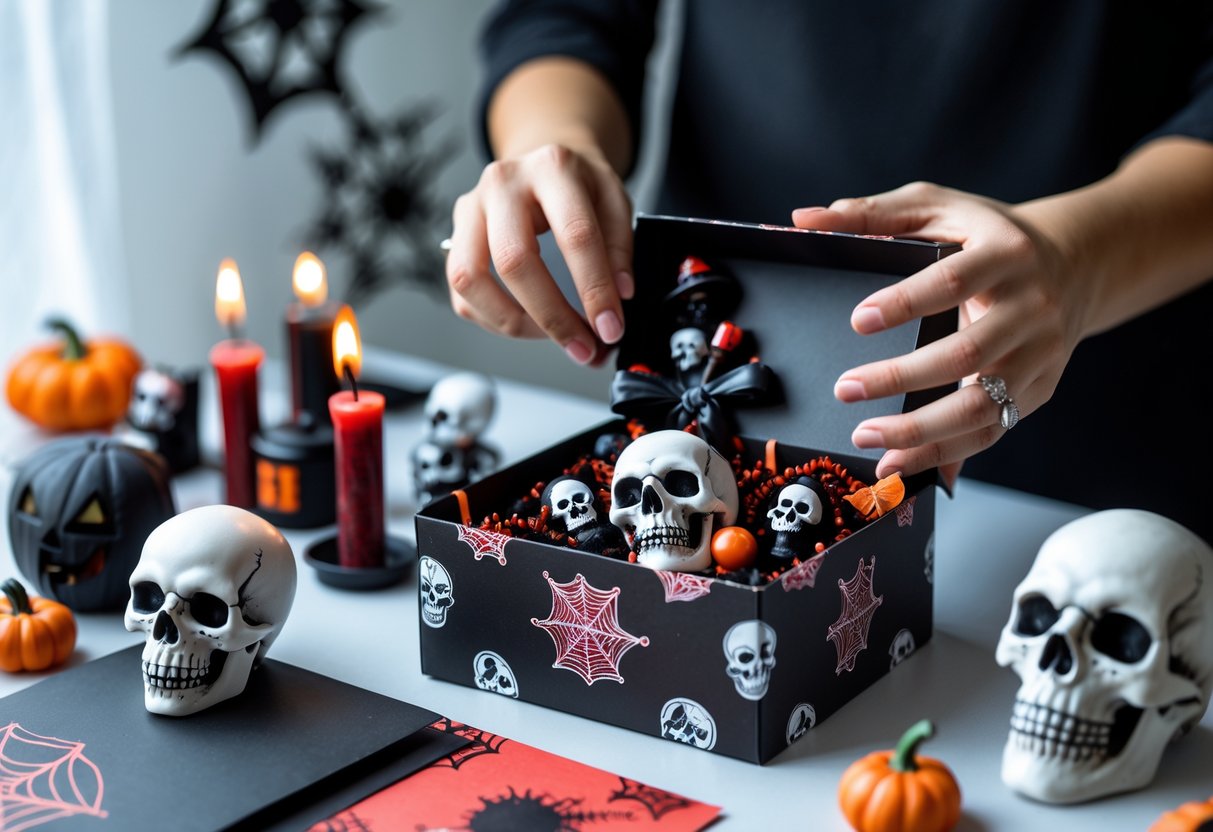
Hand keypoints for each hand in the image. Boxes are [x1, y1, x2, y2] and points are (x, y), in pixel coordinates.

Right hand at [445, 143, 634, 366]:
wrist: (543, 163)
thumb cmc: (578, 185)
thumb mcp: (615, 201)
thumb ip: (620, 248)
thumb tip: (617, 296)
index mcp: (552, 167)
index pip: (575, 235)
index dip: (594, 290)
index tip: (610, 327)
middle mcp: (503, 184)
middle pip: (514, 261)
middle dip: (552, 316)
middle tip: (582, 345)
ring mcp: (470, 209)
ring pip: (471, 280)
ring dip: (514, 323)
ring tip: (551, 337)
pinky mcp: (455, 237)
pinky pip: (462, 293)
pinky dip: (493, 320)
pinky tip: (527, 325)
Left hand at [793, 182, 1083, 486]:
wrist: (1073, 264)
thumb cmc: (988, 235)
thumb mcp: (938, 207)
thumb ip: (872, 213)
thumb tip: (803, 219)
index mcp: (1005, 254)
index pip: (953, 280)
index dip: (906, 302)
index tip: (858, 320)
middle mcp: (1031, 308)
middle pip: (967, 354)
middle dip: (900, 377)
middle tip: (845, 389)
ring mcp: (1039, 355)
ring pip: (981, 406)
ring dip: (919, 431)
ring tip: (865, 437)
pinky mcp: (1038, 390)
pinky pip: (990, 431)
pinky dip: (944, 453)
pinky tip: (901, 463)